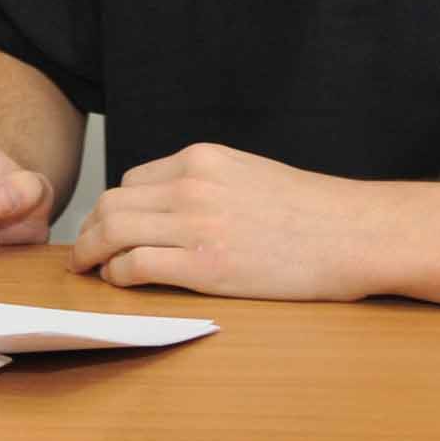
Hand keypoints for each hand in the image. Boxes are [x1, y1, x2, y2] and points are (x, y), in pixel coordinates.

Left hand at [67, 142, 389, 300]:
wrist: (354, 233)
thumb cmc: (311, 212)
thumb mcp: (249, 174)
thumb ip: (208, 184)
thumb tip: (172, 206)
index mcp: (201, 159)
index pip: (133, 181)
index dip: (116, 208)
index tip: (109, 228)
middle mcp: (191, 184)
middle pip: (113, 203)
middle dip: (92, 229)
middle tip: (85, 252)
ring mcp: (197, 224)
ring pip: (115, 231)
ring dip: (92, 252)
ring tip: (89, 269)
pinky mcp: (206, 265)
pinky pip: (138, 265)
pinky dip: (118, 274)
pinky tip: (119, 281)